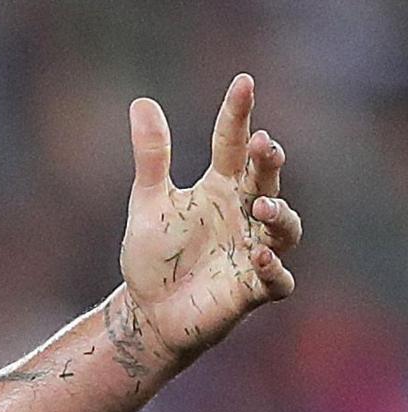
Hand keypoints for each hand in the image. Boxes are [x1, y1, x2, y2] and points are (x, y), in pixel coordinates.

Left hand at [115, 73, 301, 372]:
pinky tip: (259, 255)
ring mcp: (254, 250)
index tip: (243, 82)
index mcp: (221, 188)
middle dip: (268, 163)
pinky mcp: (254, 289)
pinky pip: (277, 279)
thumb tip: (142, 101)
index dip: (238, 114)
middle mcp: (245, 214)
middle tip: (262, 144)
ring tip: (261, 205)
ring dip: (279, 214)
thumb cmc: (156, 257)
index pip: (233, 144)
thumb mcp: (149, 202)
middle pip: (265, 181)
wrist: (150, 313)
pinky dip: (273, 268)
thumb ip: (152, 156)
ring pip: (285, 228)